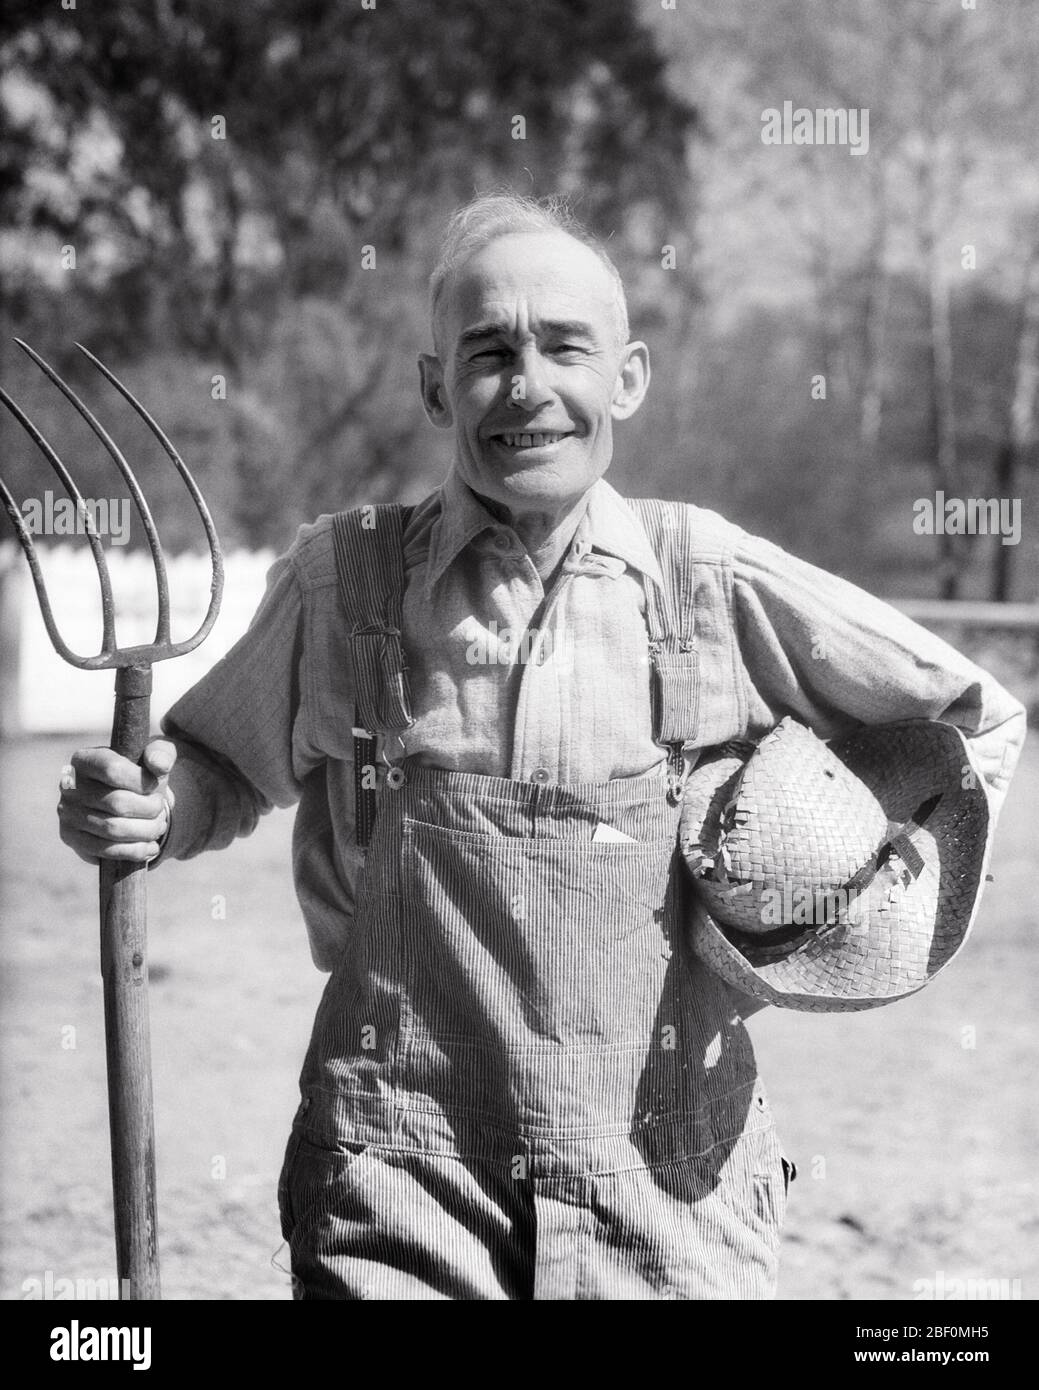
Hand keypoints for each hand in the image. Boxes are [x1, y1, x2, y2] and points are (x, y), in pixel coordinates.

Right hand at [57, 738, 175, 864]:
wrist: (125, 801)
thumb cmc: (141, 775)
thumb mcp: (154, 757)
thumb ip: (161, 753)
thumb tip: (158, 765)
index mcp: (85, 759)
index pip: (113, 769)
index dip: (142, 781)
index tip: (157, 786)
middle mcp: (70, 785)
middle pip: (117, 802)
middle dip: (149, 809)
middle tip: (161, 810)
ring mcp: (67, 813)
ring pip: (113, 829)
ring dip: (145, 831)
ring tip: (158, 827)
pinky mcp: (70, 837)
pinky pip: (106, 850)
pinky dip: (135, 851)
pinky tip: (151, 847)